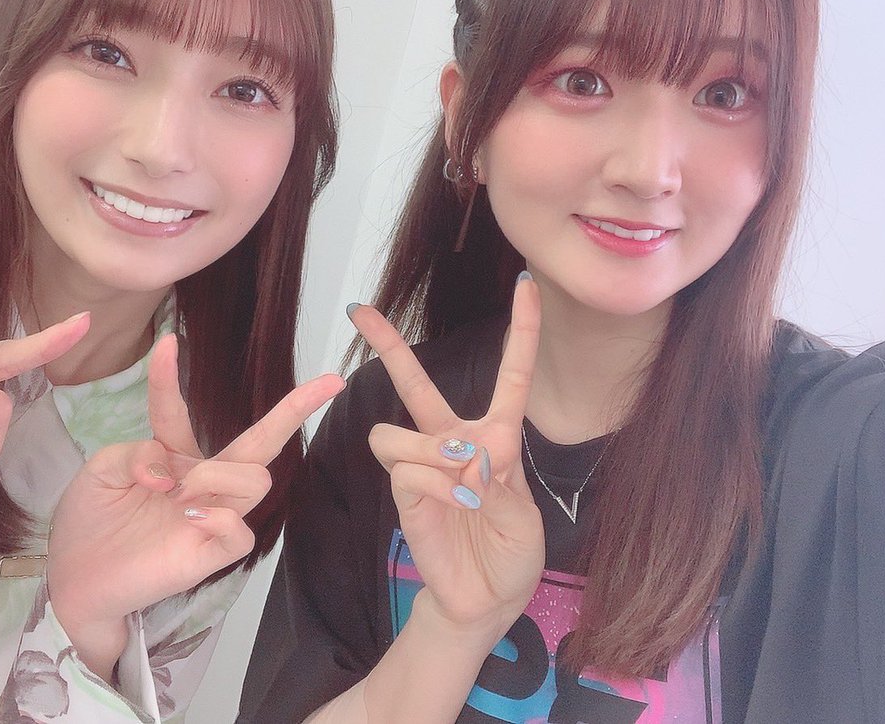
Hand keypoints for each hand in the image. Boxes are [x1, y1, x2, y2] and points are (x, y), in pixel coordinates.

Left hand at [46, 333, 343, 673]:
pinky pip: (240, 530)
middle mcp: (202, 482)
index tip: (167, 341)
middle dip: (298, 408)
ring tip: (180, 495)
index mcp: (173, 458)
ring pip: (255, 478)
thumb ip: (138, 451)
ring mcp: (212, 516)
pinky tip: (190, 517)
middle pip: (263, 441)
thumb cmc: (89, 524)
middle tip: (332, 381)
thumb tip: (172, 470)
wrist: (74, 581)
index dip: (167, 377)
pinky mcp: (212, 553)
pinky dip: (219, 516)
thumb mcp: (102, 470)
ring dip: (216, 475)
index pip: (178, 411)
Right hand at [349, 276, 544, 640]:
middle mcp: (455, 442)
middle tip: (358, 311)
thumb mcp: (525, 513)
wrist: (490, 600)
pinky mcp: (405, 495)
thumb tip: (456, 452)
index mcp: (497, 437)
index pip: (512, 375)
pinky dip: (432, 486)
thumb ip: (496, 478)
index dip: (522, 330)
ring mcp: (425, 467)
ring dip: (433, 455)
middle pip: (417, 383)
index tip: (525, 283)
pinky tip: (452, 507)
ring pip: (399, 432)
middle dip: (388, 345)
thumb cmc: (511, 552)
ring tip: (461, 492)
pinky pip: (405, 469)